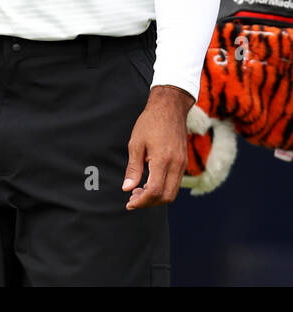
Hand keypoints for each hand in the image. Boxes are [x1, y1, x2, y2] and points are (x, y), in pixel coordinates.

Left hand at [123, 84, 192, 208]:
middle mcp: (177, 165)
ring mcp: (183, 165)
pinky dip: (163, 188)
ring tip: (138, 192)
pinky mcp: (184, 163)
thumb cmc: (150, 123)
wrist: (169, 109)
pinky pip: (175, 183)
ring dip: (156, 197)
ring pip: (173, 192)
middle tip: (132, 199)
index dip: (142, 201)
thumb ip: (133, 168)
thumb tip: (127, 188)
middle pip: (167, 196)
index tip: (129, 203)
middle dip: (149, 202)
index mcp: (163, 160)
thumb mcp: (136, 144)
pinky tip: (149, 183)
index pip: (155, 191)